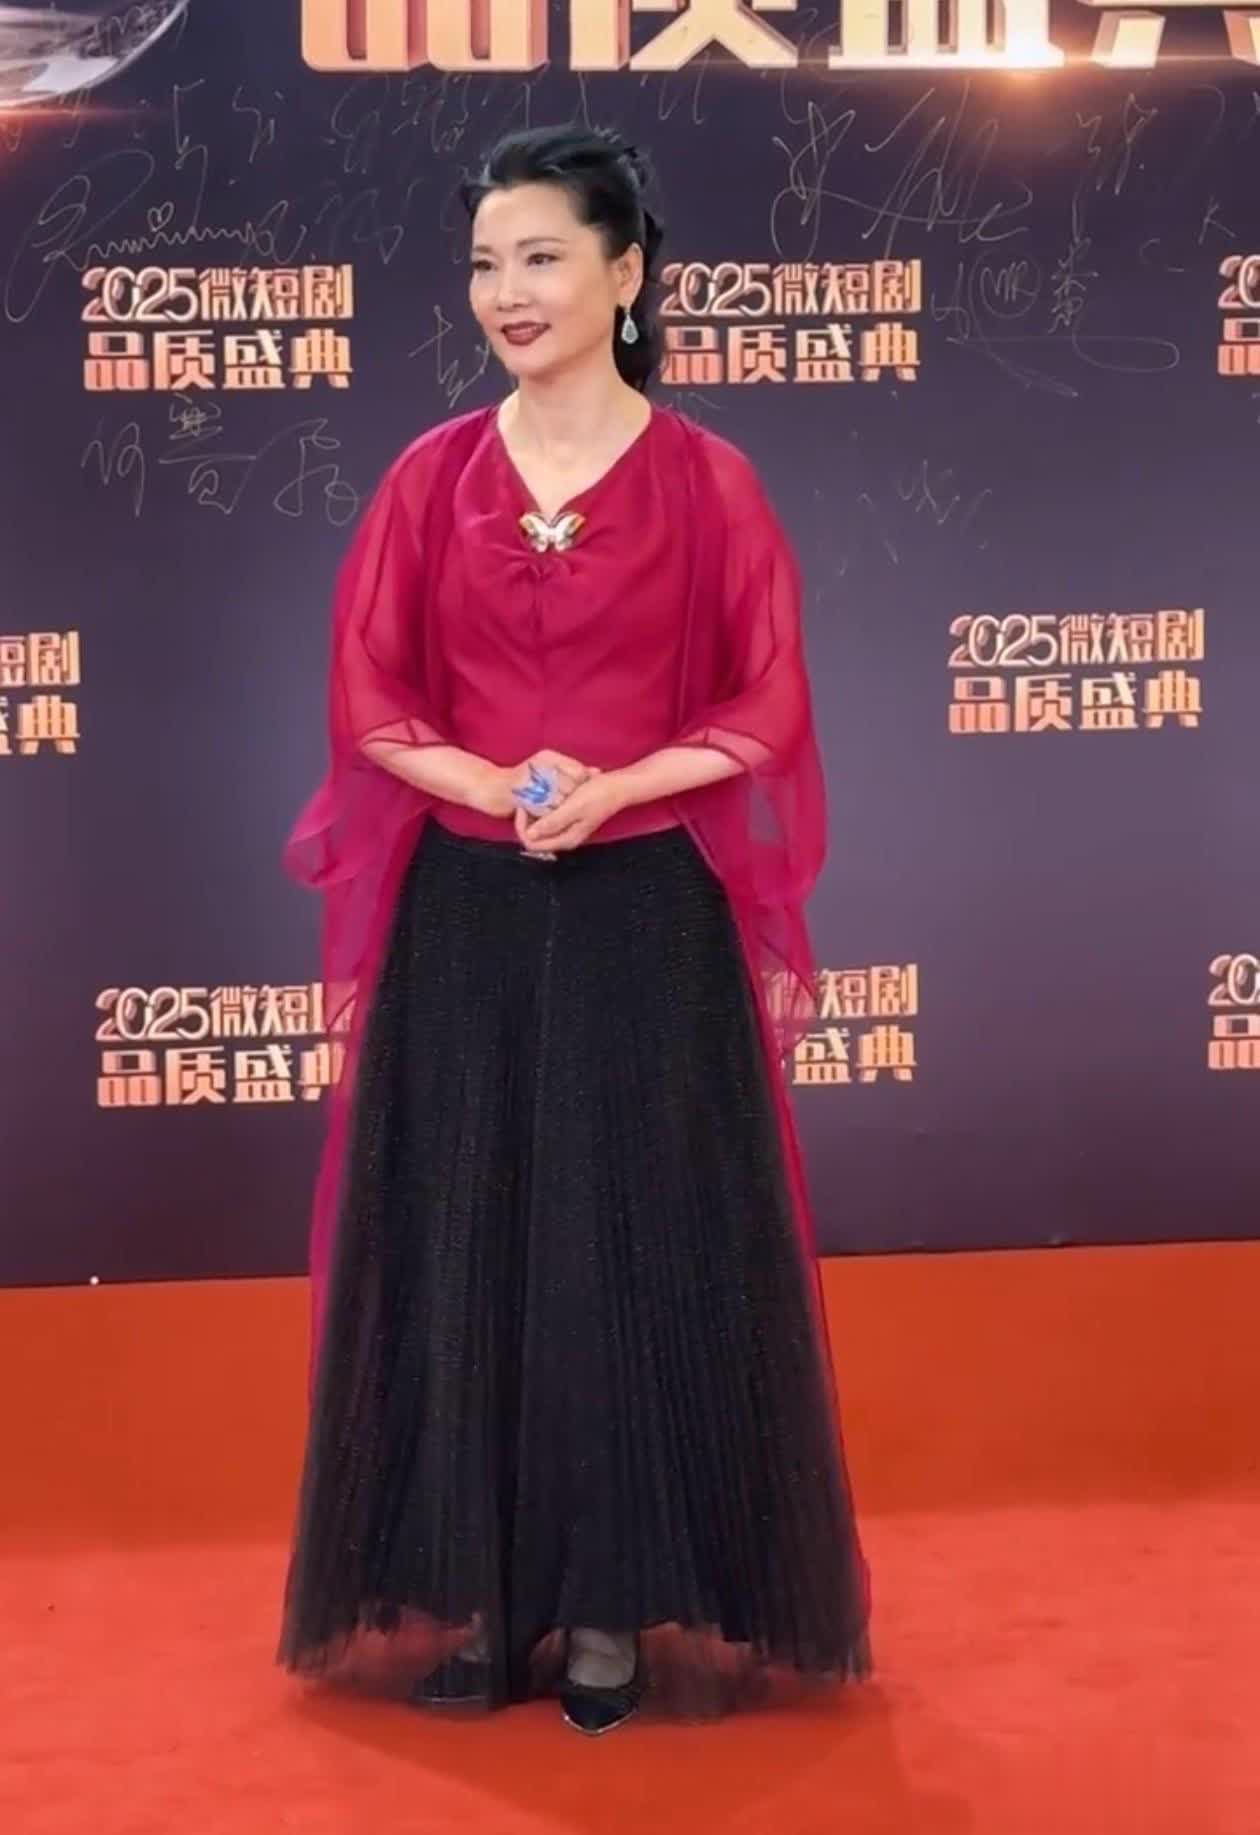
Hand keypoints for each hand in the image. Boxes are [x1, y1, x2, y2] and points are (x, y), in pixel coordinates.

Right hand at [468, 749, 593, 820]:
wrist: (490, 788)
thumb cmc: (522, 781)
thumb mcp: (548, 769)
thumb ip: (573, 770)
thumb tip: (598, 772)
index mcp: (547, 756)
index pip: (579, 773)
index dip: (582, 788)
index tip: (579, 796)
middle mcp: (539, 764)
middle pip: (571, 789)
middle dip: (572, 801)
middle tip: (568, 808)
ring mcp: (530, 779)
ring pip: (559, 801)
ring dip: (559, 811)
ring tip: (554, 812)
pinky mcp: (520, 795)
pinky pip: (543, 811)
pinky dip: (547, 817)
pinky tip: (543, 816)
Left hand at [516, 770, 627, 852]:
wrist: (618, 786)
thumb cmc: (598, 795)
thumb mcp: (573, 807)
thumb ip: (552, 822)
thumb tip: (530, 834)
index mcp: (565, 839)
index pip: (532, 843)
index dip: (521, 827)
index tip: (522, 806)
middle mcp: (565, 838)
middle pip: (534, 837)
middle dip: (525, 821)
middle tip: (524, 799)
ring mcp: (567, 829)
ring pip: (540, 827)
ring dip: (533, 814)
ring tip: (532, 796)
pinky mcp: (570, 819)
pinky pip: (548, 819)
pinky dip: (542, 809)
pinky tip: (543, 795)